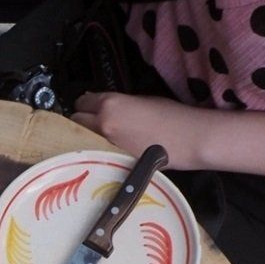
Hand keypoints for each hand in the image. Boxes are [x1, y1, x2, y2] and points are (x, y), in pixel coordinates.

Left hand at [71, 93, 201, 169]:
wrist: (187, 140)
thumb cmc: (170, 115)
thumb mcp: (140, 100)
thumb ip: (118, 104)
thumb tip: (103, 108)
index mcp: (109, 105)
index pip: (82, 102)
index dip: (85, 103)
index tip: (89, 106)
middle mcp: (101, 126)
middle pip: (76, 122)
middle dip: (81, 120)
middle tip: (91, 121)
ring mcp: (104, 147)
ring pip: (83, 139)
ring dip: (87, 137)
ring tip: (99, 136)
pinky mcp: (111, 163)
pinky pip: (96, 154)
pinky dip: (97, 150)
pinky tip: (107, 149)